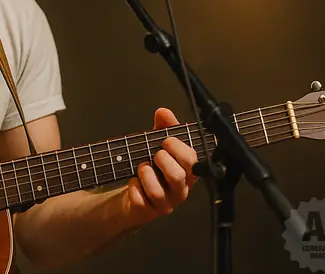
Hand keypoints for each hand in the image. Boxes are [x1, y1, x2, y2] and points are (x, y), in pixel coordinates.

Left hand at [123, 108, 198, 226]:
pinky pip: (140, 201)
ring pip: (157, 191)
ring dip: (145, 174)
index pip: (192, 161)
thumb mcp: (157, 145)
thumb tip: (163, 112)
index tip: (165, 141)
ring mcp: (164, 203)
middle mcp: (179, 190)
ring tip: (142, 168)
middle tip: (154, 155)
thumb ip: (163, 128)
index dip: (177, 147)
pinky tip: (133, 182)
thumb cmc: (152, 170)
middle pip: (178, 176)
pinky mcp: (147, 212)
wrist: (134, 197)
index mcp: (187, 173)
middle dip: (163, 160)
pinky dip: (133, 188)